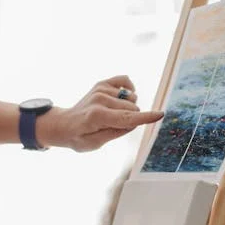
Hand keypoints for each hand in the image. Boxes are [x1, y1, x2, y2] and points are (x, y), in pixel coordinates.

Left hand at [41, 75, 163, 151]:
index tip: (160, 115)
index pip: (127, 118)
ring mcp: (101, 89)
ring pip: (131, 98)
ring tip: (111, 115)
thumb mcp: (96, 144)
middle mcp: (100, 99)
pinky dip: (128, 89)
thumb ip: (116, 132)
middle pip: (132, 109)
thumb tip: (135, 122)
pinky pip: (125, 80)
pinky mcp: (102, 83)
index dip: (145, 118)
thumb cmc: (79, 137)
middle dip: (130, 119)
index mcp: (97, 116)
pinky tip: (122, 98)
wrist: (64, 124)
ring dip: (127, 107)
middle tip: (112, 126)